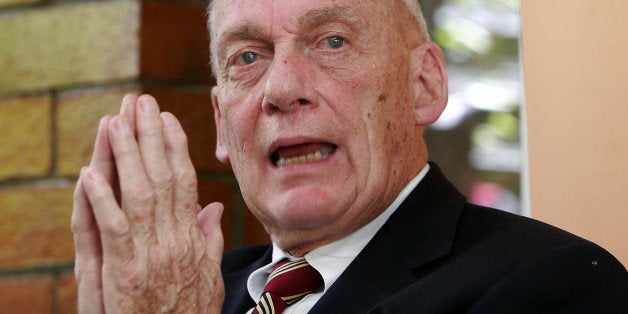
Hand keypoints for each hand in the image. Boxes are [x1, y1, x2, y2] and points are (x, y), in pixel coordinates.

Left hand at [71, 94, 224, 312]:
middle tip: (142, 102)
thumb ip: (209, 240)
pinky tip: (90, 174)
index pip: (184, 183)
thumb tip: (214, 209)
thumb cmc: (188, 313)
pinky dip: (102, 201)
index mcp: (191, 238)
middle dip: (150, 137)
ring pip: (139, 195)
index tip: (167, 120)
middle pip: (162, 178)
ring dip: (126, 155)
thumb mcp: (208, 277)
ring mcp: (150, 254)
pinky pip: (114, 230)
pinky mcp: (125, 272)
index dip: (175, 148)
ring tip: (116, 120)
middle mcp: (174, 240)